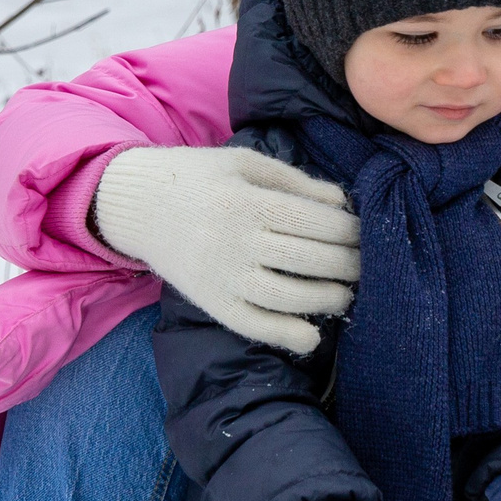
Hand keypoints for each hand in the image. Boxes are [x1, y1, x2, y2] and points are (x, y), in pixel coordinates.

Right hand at [94, 145, 360, 353]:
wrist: (135, 204)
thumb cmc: (198, 178)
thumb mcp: (244, 164)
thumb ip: (294, 181)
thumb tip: (341, 202)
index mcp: (246, 201)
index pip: (313, 221)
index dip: (349, 230)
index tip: (365, 234)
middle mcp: (234, 240)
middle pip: (307, 259)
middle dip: (347, 264)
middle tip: (365, 265)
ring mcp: (221, 275)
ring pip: (285, 296)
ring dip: (327, 299)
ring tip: (346, 294)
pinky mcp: (210, 301)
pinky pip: (251, 325)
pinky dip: (285, 335)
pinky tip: (312, 336)